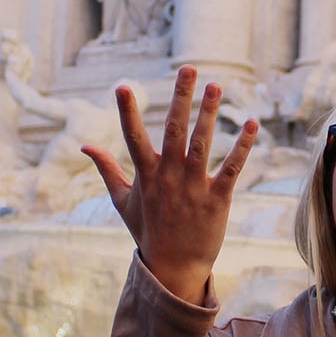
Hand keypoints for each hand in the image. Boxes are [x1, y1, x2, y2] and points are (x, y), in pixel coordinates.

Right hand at [82, 65, 259, 304]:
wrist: (174, 268)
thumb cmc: (148, 231)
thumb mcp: (123, 201)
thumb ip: (106, 169)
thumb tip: (84, 147)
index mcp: (146, 175)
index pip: (133, 138)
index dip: (127, 112)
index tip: (122, 86)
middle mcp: (169, 177)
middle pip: (174, 131)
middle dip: (181, 98)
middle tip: (188, 68)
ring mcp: (193, 188)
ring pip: (202, 144)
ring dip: (209, 113)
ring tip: (216, 85)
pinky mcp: (217, 199)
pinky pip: (231, 168)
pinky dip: (242, 146)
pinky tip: (250, 122)